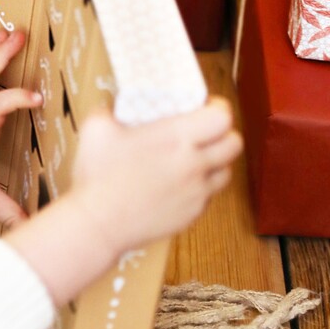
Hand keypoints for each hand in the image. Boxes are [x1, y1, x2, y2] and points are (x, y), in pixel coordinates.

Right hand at [70, 97, 242, 258]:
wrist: (97, 223)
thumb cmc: (97, 177)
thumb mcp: (96, 129)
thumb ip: (110, 109)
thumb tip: (116, 104)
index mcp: (175, 138)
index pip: (222, 117)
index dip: (218, 108)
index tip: (206, 106)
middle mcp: (193, 164)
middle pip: (233, 144)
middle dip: (223, 134)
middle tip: (204, 132)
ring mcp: (195, 193)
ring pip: (226, 172)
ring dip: (215, 162)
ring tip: (194, 159)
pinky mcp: (191, 214)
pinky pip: (208, 196)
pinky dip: (199, 187)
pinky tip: (178, 183)